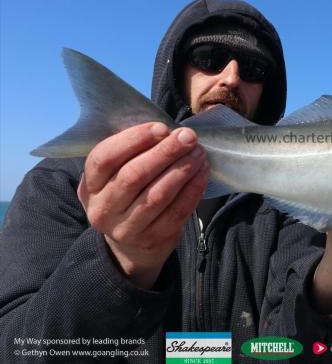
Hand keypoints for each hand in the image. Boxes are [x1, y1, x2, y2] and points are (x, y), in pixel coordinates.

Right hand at [78, 122, 209, 288]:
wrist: (133, 243)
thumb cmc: (129, 194)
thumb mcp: (117, 174)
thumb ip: (132, 153)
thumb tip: (166, 130)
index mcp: (91, 185)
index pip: (104, 158)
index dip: (133, 140)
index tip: (161, 128)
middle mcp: (103, 208)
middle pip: (134, 175)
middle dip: (165, 152)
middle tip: (188, 136)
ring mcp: (127, 228)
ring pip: (158, 194)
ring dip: (183, 169)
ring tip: (198, 152)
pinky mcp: (153, 238)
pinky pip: (177, 211)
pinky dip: (193, 189)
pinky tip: (202, 172)